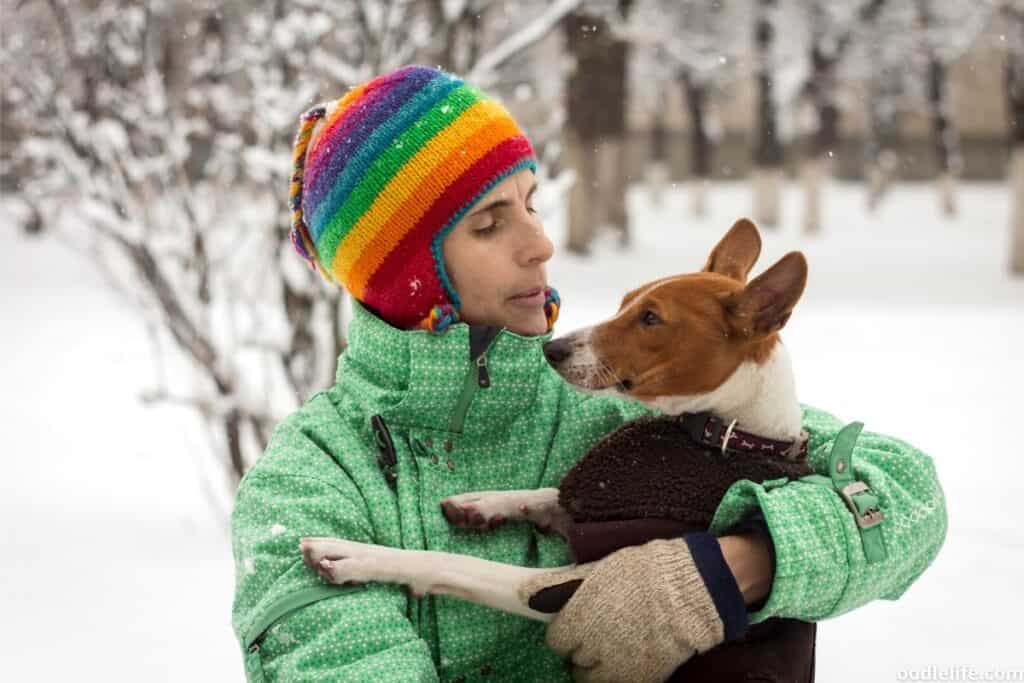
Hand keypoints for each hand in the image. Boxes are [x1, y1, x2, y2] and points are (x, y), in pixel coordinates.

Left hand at [519, 534, 751, 682]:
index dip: (567, 630)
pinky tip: (629, 658)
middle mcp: (591, 647)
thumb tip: (525, 594)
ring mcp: (615, 667)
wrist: (689, 592)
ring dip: (597, 666)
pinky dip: (618, 675)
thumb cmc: (643, 572)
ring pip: (590, 678)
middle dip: (582, 647)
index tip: (578, 623)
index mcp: (578, 618)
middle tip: (600, 631)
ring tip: (613, 648)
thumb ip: (562, 586)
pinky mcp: (639, 679)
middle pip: (573, 659)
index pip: (556, 639)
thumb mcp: (598, 571)